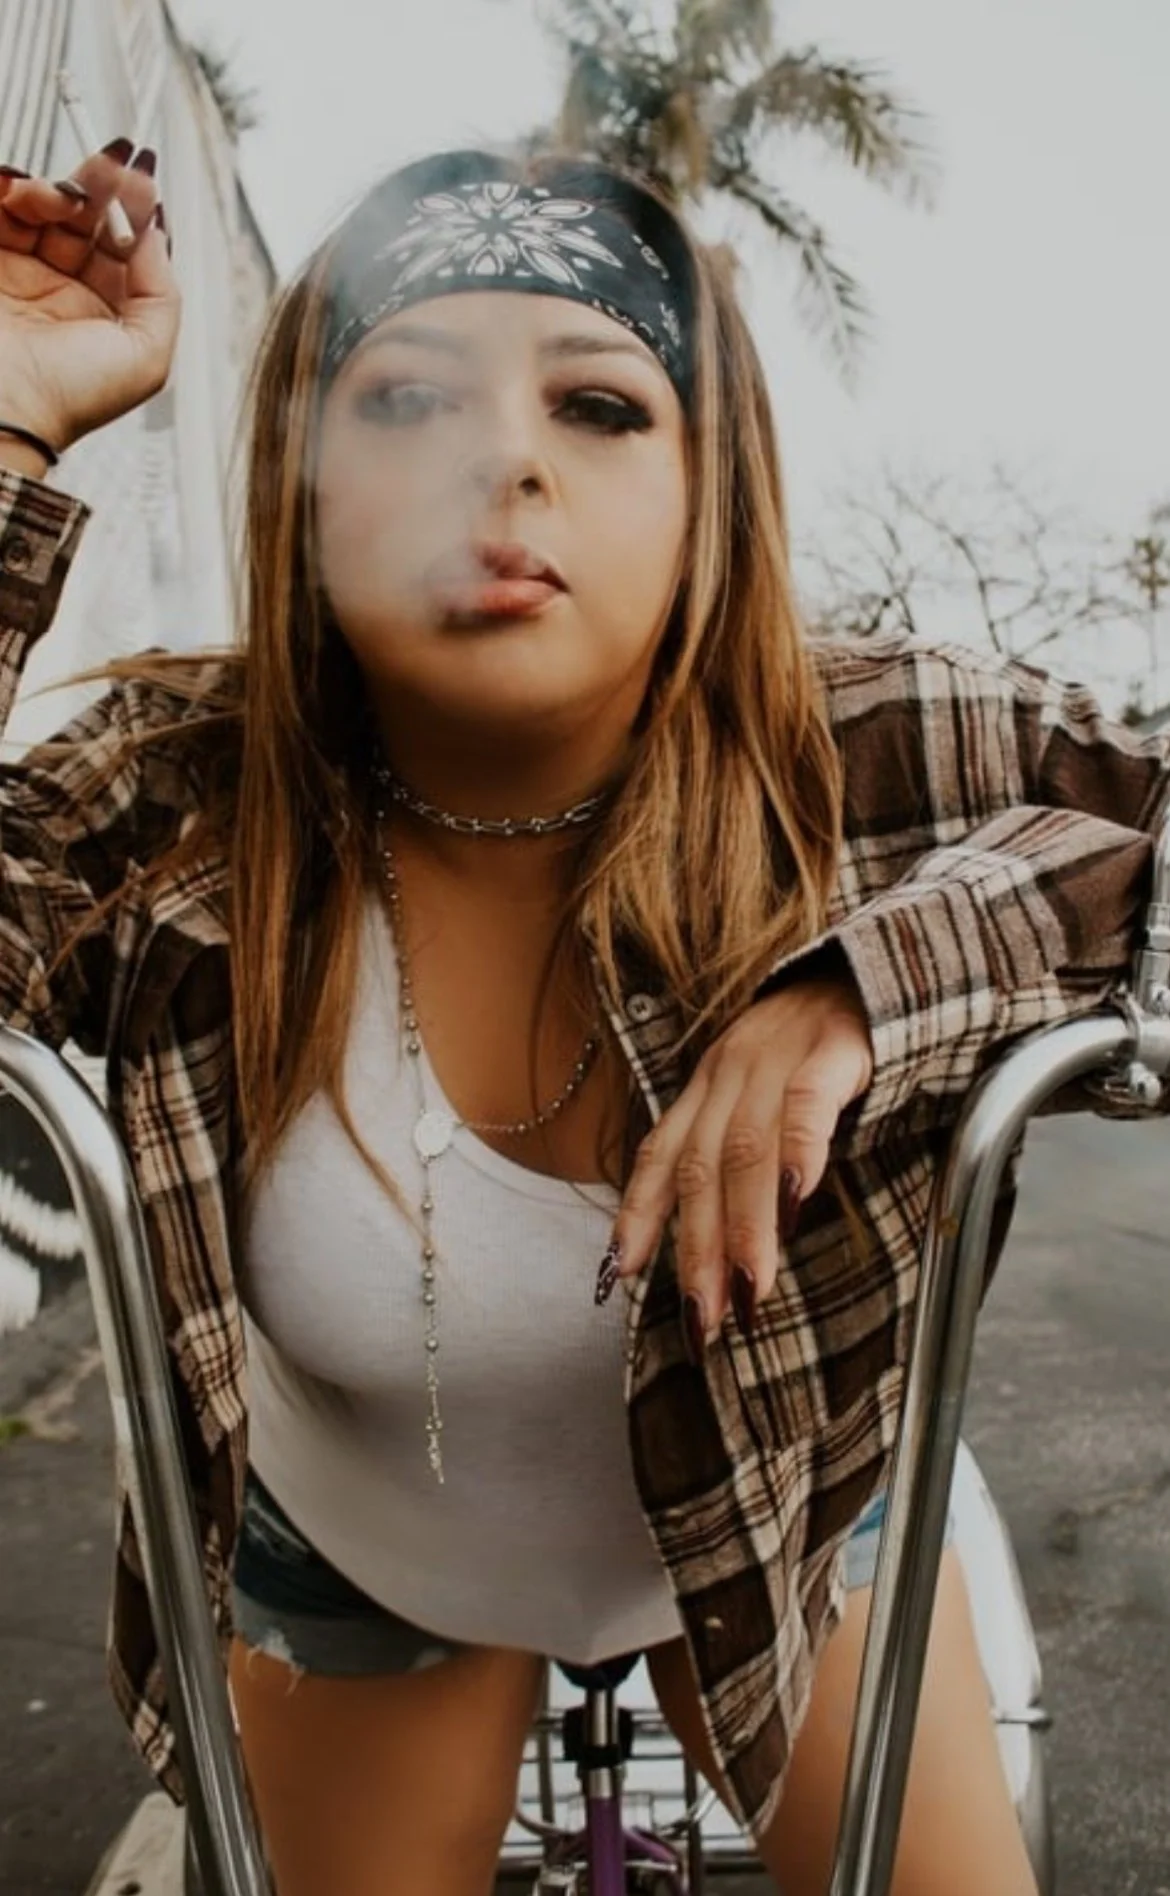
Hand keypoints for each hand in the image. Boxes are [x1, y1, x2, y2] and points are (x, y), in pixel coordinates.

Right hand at [0, 142, 178, 456]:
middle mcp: (62, 293)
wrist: (2, 409)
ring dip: (54, 188)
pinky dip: (8, 188)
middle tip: (113, 159)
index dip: (134, 210)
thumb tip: (156, 230)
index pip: (123, 246)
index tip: (143, 177)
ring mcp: (20, 276)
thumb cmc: (71, 397)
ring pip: (41, 207)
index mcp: (104, 315)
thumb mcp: (148, 354)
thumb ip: (162, 290)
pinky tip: (20, 187)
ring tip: (60, 195)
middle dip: (101, 185)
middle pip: (85, 218)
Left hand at [599, 971, 873, 1355]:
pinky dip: (796, 1156)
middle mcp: (728, 1073)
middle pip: (701, 1171)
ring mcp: (775, 1060)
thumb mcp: (758, 1095)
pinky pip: (805, 1109)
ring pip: (746, 1152)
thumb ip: (734, 1154)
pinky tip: (795, 1202)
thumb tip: (714, 1240)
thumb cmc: (814, 1050)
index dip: (638, 1215)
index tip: (622, 1274)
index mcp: (706, 1087)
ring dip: (744, 1229)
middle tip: (703, 1320)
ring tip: (748, 1290)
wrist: (874, 973)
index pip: (660, 1156)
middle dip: (696, 1251)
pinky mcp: (829, 1054)